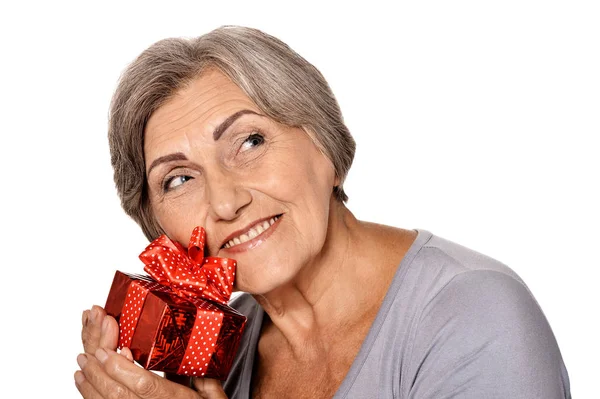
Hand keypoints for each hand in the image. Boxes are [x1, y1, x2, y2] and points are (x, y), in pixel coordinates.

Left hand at [76, 305, 227, 397]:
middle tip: (87, 355)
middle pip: (118, 396)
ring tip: (81, 368)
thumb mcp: (213, 397)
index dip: (121, 368)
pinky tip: (86, 388)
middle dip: (98, 373)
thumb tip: (189, 352)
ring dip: (90, 386)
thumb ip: (201, 376)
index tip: (108, 350)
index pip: (143, 386)